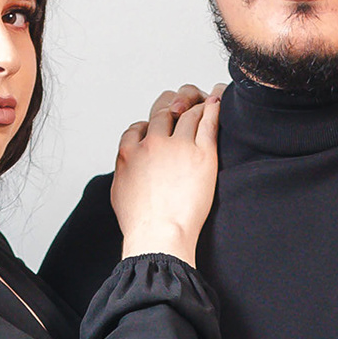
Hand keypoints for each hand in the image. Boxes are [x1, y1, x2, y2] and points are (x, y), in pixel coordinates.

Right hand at [112, 85, 222, 261]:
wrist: (159, 236)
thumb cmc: (141, 224)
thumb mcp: (119, 192)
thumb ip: (124, 170)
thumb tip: (128, 167)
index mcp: (130, 152)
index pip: (138, 126)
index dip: (150, 126)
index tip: (159, 130)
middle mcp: (152, 143)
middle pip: (163, 111)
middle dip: (173, 106)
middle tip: (183, 108)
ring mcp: (178, 146)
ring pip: (187, 112)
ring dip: (196, 104)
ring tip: (205, 103)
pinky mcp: (202, 153)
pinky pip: (209, 121)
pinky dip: (214, 107)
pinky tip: (218, 102)